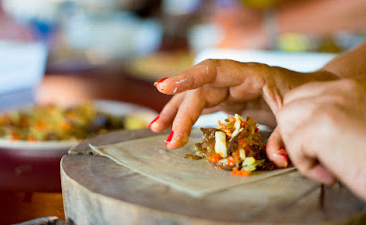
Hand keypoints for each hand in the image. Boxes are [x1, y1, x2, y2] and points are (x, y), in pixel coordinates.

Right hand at [149, 59, 336, 167]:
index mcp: (251, 74)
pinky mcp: (228, 99)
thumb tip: (276, 159)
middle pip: (200, 90)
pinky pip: (202, 105)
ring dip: (175, 112)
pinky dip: (187, 115)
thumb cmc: (306, 96)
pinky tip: (174, 127)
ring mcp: (229, 89)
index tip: (162, 87)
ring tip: (156, 128)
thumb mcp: (298, 114)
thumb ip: (285, 135)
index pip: (213, 70)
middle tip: (169, 139)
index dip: (187, 78)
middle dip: (181, 112)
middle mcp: (235, 79)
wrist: (311, 90)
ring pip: (196, 96)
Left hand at [277, 78, 365, 199]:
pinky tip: (330, 173)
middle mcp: (340, 89)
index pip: (307, 95)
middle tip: (316, 154)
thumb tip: (307, 130)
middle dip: (295, 130)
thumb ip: (337, 119)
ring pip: (286, 120)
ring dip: (298, 146)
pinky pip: (293, 144)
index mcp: (351, 88)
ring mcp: (330, 105)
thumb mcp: (356, 127)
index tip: (320, 144)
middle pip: (291, 103)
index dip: (304, 121)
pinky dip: (305, 165)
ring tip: (325, 164)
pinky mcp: (323, 126)